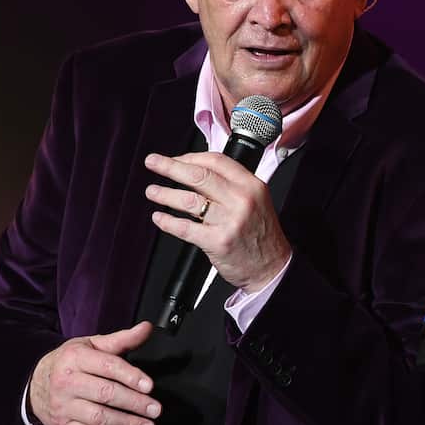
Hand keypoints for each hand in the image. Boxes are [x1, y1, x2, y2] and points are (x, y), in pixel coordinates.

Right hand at [28, 322, 160, 424]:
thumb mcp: (92, 345)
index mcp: (76, 358)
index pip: (107, 366)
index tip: (149, 386)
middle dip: (134, 403)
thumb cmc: (71, 362)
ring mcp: (63, 406)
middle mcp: (67, 382)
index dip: (130, 376)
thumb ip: (121, 339)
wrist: (35, 382)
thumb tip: (146, 328)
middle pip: (105, 394)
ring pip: (98, 418)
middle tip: (155, 409)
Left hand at [144, 151, 290, 292]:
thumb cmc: (261, 235)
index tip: (176, 158)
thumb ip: (232, 185)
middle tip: (153, 162)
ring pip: (189, 200)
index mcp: (251, 185)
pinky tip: (159, 218)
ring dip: (165, 194)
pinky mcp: (218, 242)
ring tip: (152, 191)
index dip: (191, 157)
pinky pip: (186, 228)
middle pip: (199, 175)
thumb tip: (198, 171)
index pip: (217, 161)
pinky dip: (168, 222)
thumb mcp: (257, 201)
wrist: (272, 267)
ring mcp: (229, 221)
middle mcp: (241, 200)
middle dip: (170, 166)